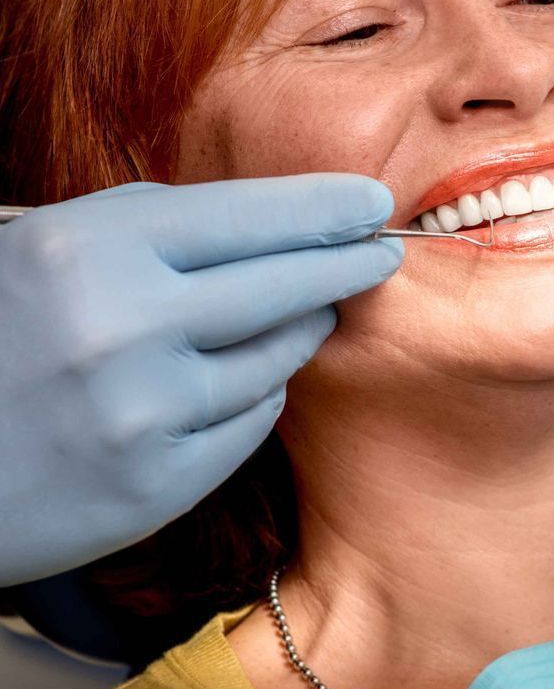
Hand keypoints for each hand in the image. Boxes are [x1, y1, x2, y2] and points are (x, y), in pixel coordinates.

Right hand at [0, 175, 401, 584]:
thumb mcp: (37, 252)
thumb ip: (145, 229)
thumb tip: (273, 220)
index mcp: (87, 250)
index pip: (247, 216)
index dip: (323, 207)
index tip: (374, 201)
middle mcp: (122, 329)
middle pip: (285, 284)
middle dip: (347, 264)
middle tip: (382, 252)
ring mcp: (144, 414)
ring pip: (277, 359)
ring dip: (302, 329)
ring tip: (312, 310)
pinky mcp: (157, 486)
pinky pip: (250, 422)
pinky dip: (256, 394)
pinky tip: (245, 378)